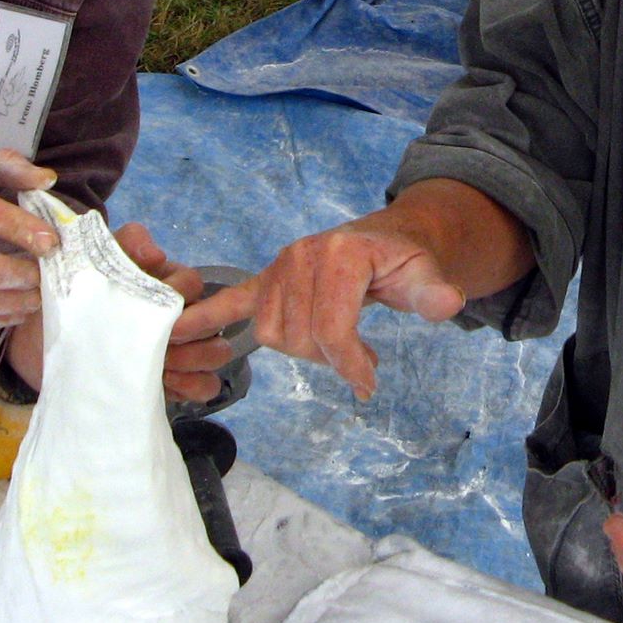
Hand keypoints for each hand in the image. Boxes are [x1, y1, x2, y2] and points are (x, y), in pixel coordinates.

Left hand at [0, 220, 221, 398]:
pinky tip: (164, 385)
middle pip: (221, 317)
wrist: (41, 344)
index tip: (155, 314)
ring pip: (218, 352)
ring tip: (159, 367)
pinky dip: (193, 387)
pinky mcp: (174, 382)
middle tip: (164, 344)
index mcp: (164, 281)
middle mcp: (182, 312)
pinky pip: (207, 386)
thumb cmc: (71, 297)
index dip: (182, 297)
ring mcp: (182, 349)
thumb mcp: (88, 262)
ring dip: (193, 360)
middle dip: (198, 330)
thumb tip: (155, 253)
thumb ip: (121, 245)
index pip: (194, 282)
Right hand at [170, 221, 465, 401]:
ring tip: (334, 346)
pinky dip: (202, 317)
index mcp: (341, 254)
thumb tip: (448, 302)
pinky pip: (229, 300)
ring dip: (302, 350)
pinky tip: (174, 332)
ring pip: (273, 334)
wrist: (389, 238)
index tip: (369, 383)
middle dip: (331, 358)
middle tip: (361, 360)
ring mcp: (279, 267)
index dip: (349, 364)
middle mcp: (302, 256)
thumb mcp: (427, 273)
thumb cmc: (407, 261)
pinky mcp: (265, 279)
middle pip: (300, 337)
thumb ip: (434, 291)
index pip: (330, 328)